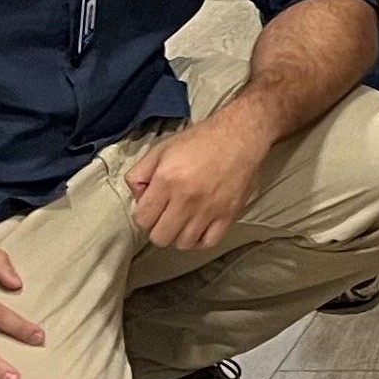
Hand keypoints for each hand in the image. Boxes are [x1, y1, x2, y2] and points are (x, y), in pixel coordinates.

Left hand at [123, 108, 270, 249]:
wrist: (240, 135)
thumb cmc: (201, 141)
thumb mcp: (161, 149)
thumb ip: (140, 174)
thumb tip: (138, 197)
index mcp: (166, 181)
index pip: (142, 219)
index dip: (144, 215)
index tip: (153, 207)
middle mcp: (186, 199)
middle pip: (160, 237)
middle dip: (159, 228)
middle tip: (167, 215)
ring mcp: (209, 209)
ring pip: (183, 243)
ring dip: (180, 234)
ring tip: (184, 220)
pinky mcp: (229, 214)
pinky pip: (209, 242)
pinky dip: (201, 239)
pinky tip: (200, 227)